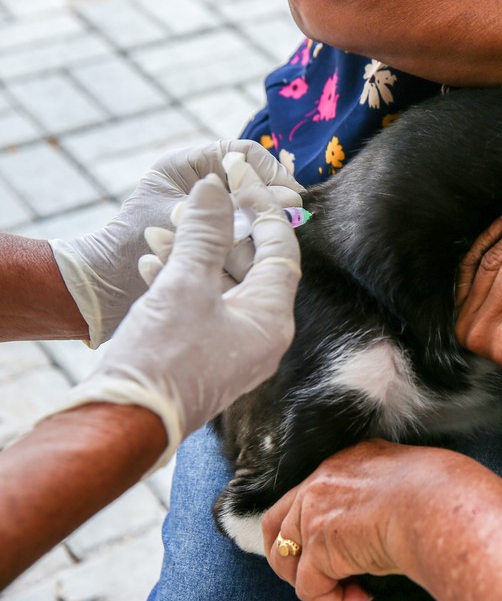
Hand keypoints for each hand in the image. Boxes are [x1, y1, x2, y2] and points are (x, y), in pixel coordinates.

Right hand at [49, 139, 303, 346]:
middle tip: (194, 203)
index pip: (281, 250)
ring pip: (221, 284)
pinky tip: (150, 262)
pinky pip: (202, 307)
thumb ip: (204, 234)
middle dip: (220, 232)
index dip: (262, 208)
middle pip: (252, 266)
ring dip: (194, 254)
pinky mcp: (205, 355)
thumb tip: (216, 188)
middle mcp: (262, 335)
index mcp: (272, 320)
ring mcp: (234, 348)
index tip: (239, 179)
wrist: (122, 422)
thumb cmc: (161, 358)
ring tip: (162, 231)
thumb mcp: (184, 285)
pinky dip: (181, 281)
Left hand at [262, 440, 441, 600]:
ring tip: (344, 591)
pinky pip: (308, 587)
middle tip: (323, 575)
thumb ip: (382, 497)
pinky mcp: (317, 545)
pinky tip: (359, 597)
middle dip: (293, 556)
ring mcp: (314, 512)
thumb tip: (382, 527)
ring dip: (312, 581)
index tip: (343, 547)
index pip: (309, 494)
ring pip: (285, 558)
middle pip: (278, 524)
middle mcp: (322, 481)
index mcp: (346, 461)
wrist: (439, 504)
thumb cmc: (440, 495)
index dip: (316, 528)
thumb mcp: (404, 482)